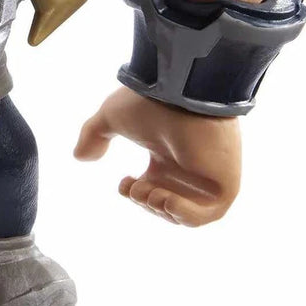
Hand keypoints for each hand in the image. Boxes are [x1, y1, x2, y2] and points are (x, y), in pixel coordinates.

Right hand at [74, 86, 240, 226]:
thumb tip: (80, 156)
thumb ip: (94, 135)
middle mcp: (188, 166)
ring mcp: (208, 175)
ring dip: (163, 210)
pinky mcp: (226, 181)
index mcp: (167, 155)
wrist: (179, 91)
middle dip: (146, 204)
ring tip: (150, 192)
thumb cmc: (149, 102)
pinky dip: (186, 214)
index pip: (153, 188)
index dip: (135, 193)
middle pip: (168, 205)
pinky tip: (165, 197)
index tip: (125, 182)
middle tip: (137, 188)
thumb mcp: (111, 118)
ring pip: (189, 213)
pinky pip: (212, 212)